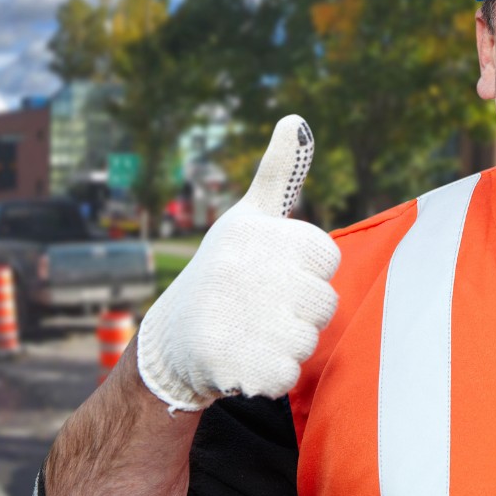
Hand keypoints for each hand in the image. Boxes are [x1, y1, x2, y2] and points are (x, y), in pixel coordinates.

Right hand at [136, 115, 340, 411]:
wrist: (170, 341)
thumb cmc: (221, 273)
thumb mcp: (246, 219)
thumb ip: (278, 174)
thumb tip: (297, 119)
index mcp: (254, 232)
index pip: (326, 259)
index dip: (303, 273)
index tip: (269, 273)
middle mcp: (244, 269)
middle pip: (324, 303)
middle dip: (297, 313)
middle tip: (256, 308)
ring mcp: (237, 317)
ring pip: (308, 342)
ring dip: (284, 345)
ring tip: (246, 332)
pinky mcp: (233, 363)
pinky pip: (287, 375)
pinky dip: (269, 375)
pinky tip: (240, 359)